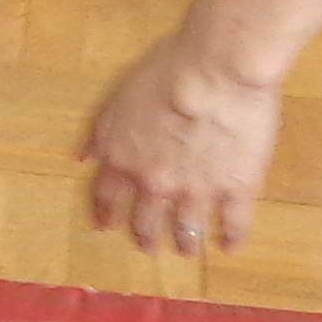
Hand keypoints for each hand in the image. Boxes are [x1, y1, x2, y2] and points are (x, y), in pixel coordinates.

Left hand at [83, 31, 283, 255]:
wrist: (213, 73)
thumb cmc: (164, 71)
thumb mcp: (118, 98)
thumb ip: (102, 133)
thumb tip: (84, 158)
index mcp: (124, 159)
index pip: (107, 196)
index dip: (105, 213)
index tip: (105, 226)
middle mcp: (156, 184)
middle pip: (145, 220)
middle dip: (145, 236)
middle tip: (148, 246)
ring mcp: (196, 191)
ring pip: (186, 230)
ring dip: (184, 243)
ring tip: (186, 251)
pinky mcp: (236, 189)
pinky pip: (233, 223)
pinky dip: (231, 238)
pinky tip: (230, 246)